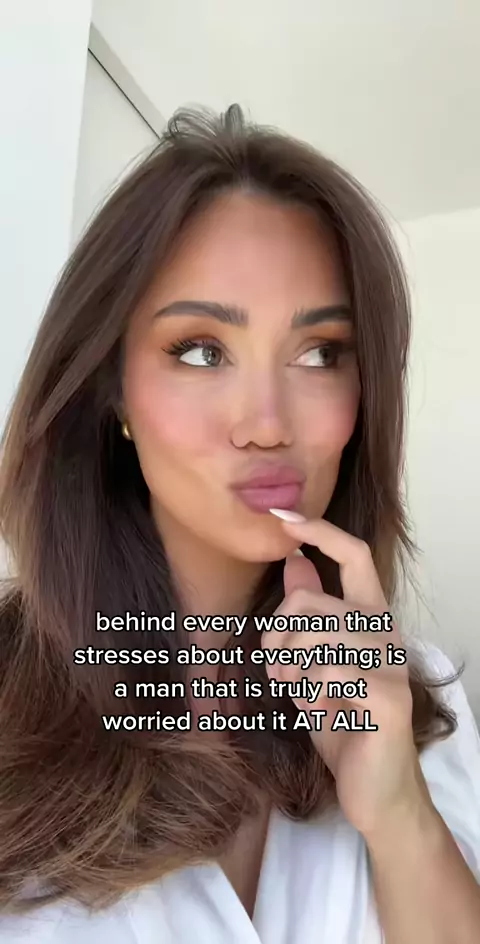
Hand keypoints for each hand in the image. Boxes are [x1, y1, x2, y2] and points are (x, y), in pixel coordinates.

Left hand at [263, 516, 432, 839]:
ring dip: (288, 663)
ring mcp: (390, 664)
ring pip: (316, 632)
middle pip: (313, 600)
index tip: (284, 516)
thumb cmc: (343, 724)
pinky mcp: (388, 698)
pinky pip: (329, 670)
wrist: (375, 790)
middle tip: (273, 667)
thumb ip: (308, 617)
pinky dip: (308, 690)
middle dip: (276, 632)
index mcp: (370, 619)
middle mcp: (385, 633)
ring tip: (290, 688)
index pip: (353, 555)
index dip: (320, 531)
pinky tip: (317, 708)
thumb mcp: (314, 663)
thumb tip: (293, 560)